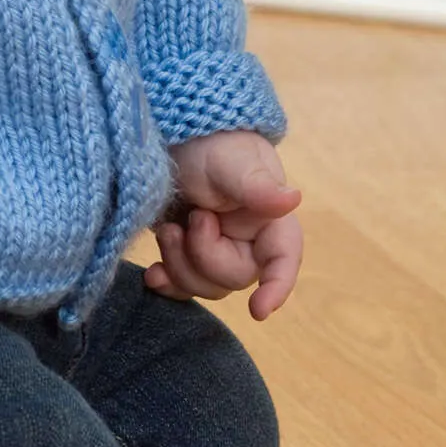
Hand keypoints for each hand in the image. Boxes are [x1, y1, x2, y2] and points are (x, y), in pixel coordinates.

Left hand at [145, 130, 302, 321]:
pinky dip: (167, 282)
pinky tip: (152, 276)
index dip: (276, 286)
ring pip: (205, 285)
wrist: (171, 135)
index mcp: (269, 219)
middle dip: (204, 254)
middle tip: (190, 218)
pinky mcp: (186, 251)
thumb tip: (293, 199)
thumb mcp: (229, 161)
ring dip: (181, 264)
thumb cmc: (209, 140)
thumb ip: (256, 185)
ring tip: (167, 228)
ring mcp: (215, 248)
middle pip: (234, 277)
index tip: (257, 311)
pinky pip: (181, 284)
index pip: (283, 258)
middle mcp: (247, 240)